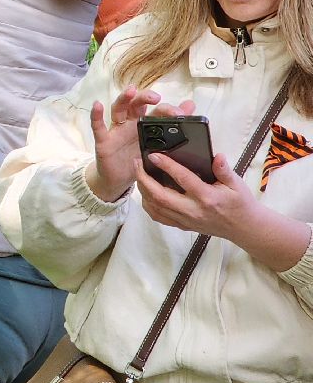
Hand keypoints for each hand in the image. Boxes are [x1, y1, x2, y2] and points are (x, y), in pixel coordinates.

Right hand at [85, 88, 194, 202]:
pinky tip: (98, 105)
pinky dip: (96, 115)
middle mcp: (131, 124)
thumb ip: (173, 128)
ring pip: (118, 110)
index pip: (156, 112)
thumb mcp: (158, 148)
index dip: (168, 110)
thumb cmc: (139, 160)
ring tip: (131, 91)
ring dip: (124, 99)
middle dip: (145, 98)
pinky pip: (99, 127)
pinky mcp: (104, 141)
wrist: (119, 180)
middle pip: (136, 105)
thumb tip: (191, 106)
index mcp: (146, 126)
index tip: (181, 113)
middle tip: (156, 98)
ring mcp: (117, 130)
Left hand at [136, 152, 312, 271]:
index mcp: (207, 197)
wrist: (245, 228)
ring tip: (139, 174)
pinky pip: (159, 217)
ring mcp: (186, 220)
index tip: (153, 155)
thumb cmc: (241, 203)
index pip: (183, 179)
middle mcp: (193, 210)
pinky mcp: (183, 226)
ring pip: (156, 207)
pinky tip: (145, 193)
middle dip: (144, 178)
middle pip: (160, 196)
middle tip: (137, 162)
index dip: (166, 165)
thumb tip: (217, 156)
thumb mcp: (237, 184)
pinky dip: (148, 205)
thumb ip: (224, 170)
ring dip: (143, 191)